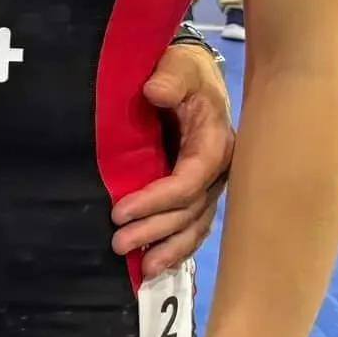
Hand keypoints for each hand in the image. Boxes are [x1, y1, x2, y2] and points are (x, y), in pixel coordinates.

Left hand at [111, 42, 233, 273]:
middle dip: (155, 231)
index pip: (188, 182)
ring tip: (143, 270)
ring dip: (169, 248)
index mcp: (216, 144)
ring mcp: (210, 184)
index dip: (155, 201)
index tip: (119, 211)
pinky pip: (193, 225)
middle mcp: (218, 171)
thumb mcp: (178, 66)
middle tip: (119, 243)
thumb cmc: (184, 71)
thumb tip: (156, 91)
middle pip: (189, 211)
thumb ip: (170, 78)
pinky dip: (178, 246)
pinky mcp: (199, 191)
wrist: (192, 74)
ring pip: (194, 225)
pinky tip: (159, 265)